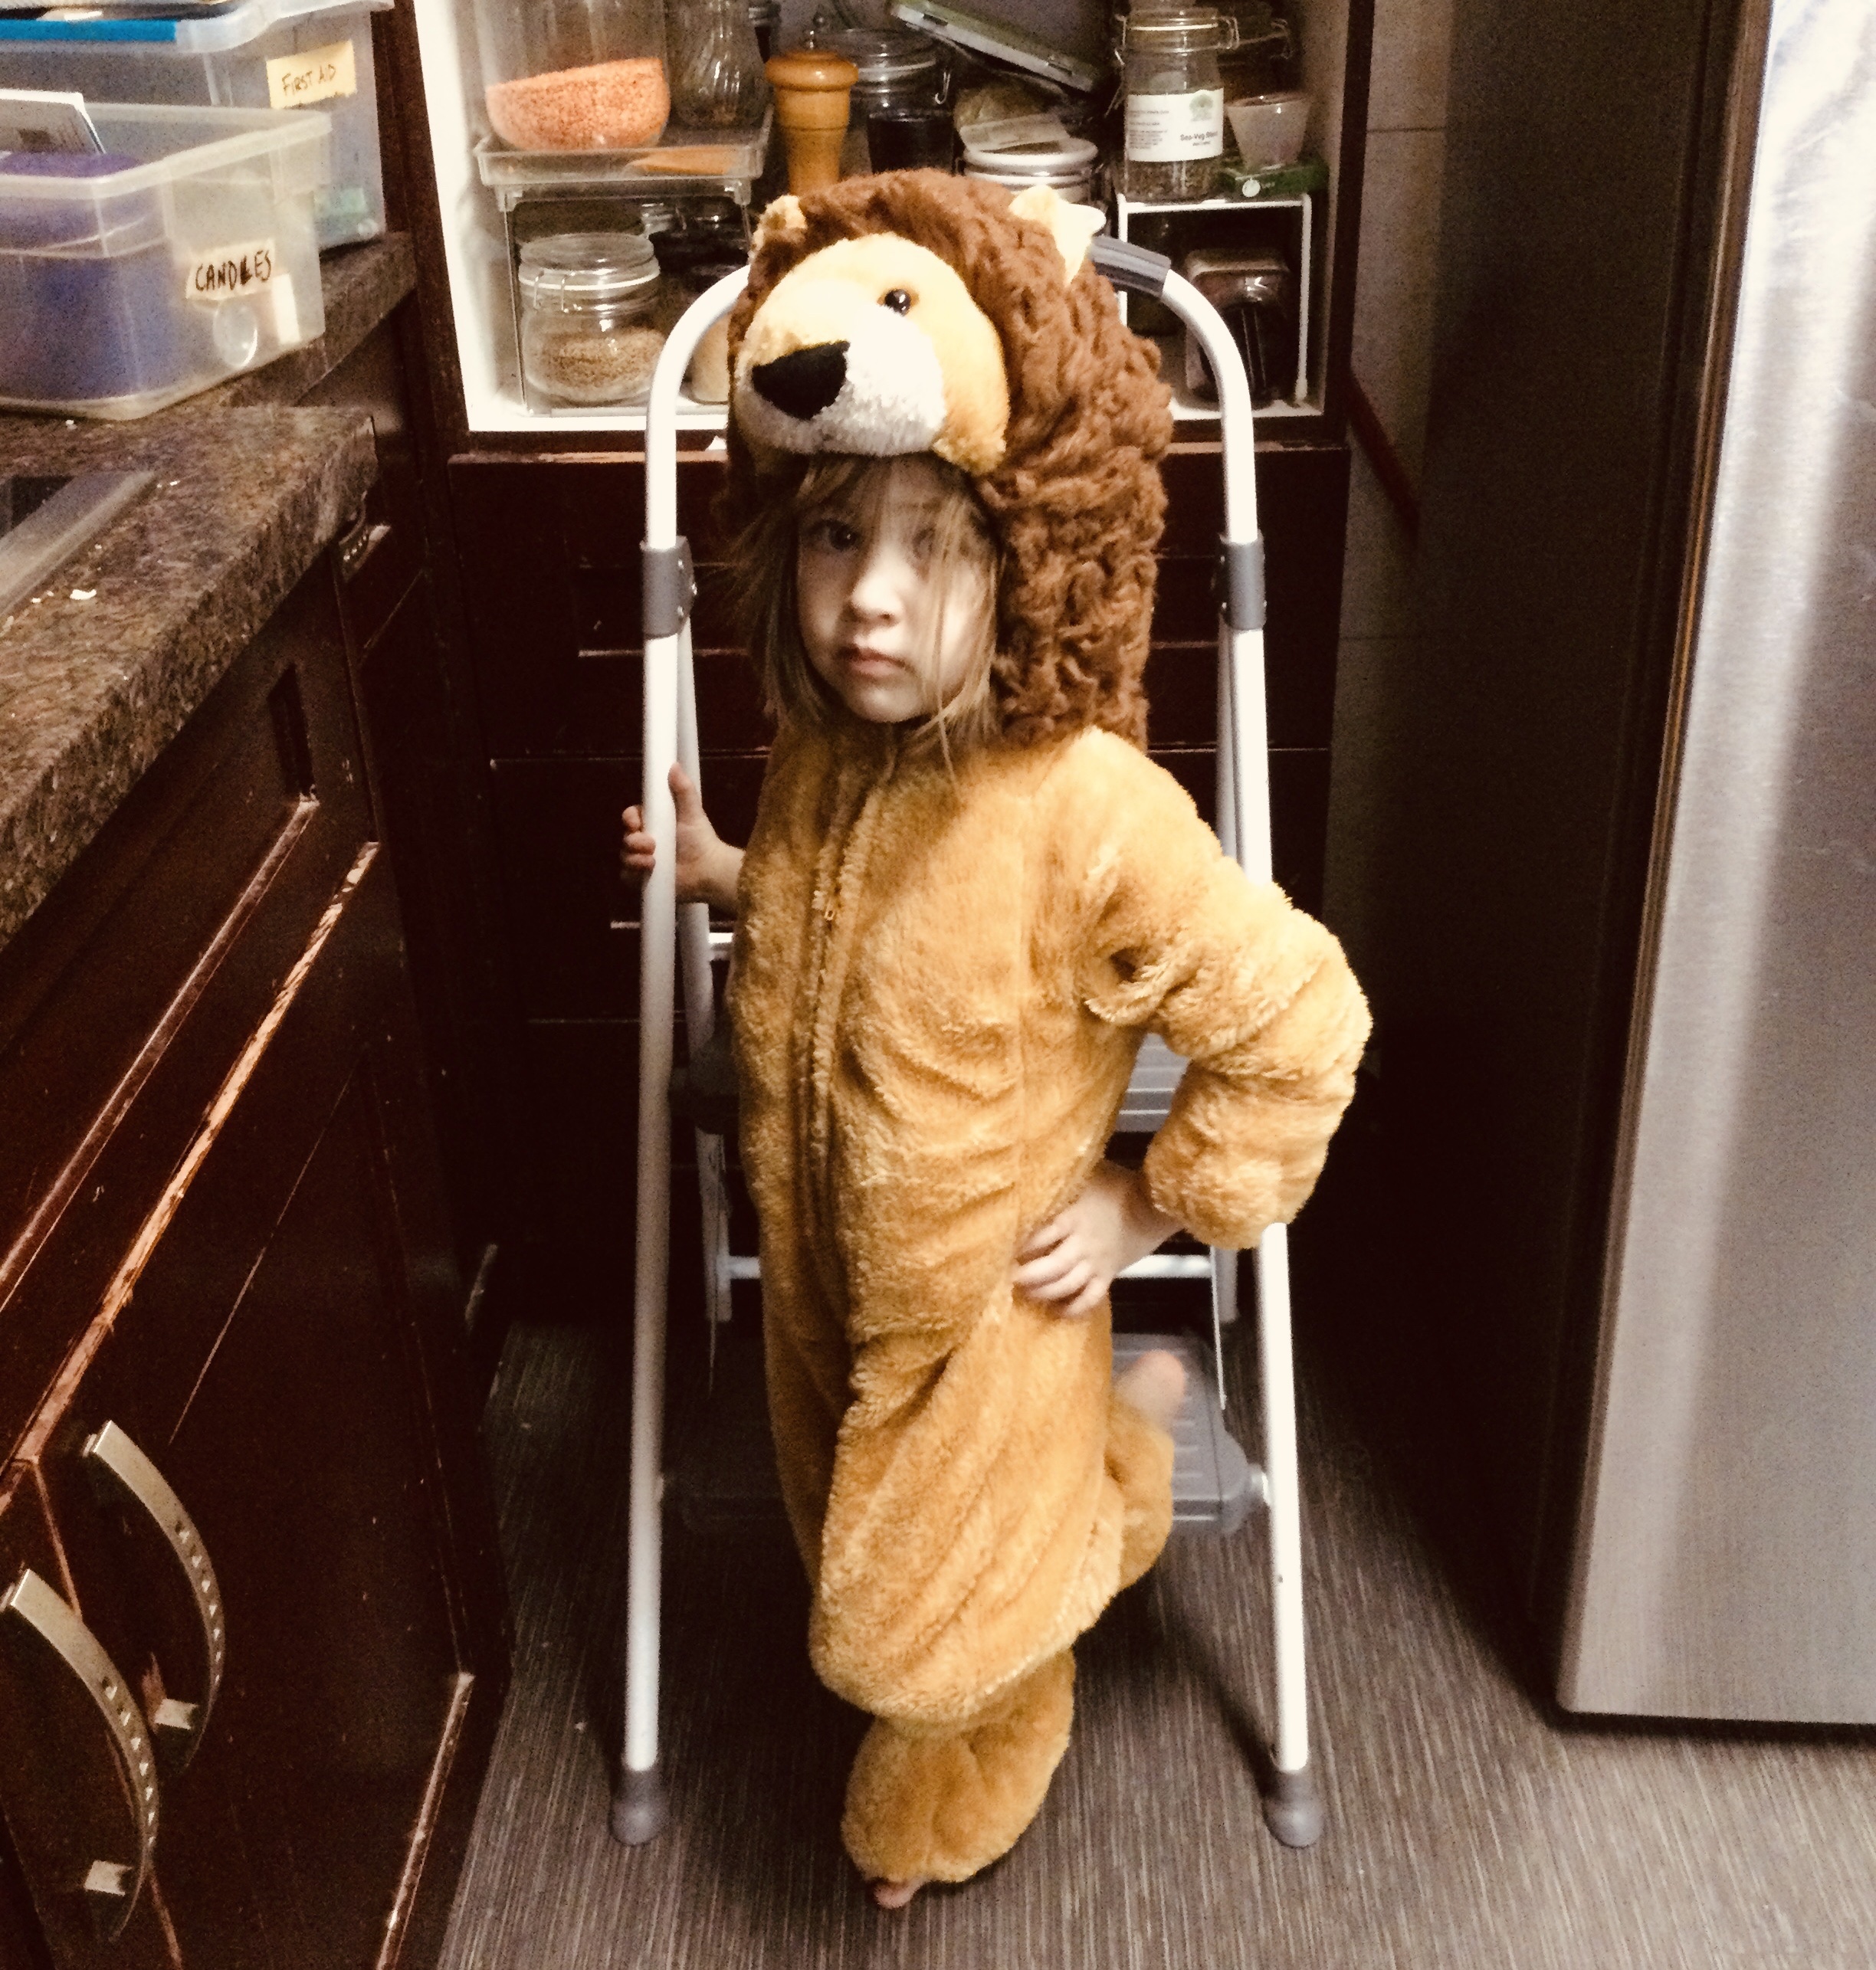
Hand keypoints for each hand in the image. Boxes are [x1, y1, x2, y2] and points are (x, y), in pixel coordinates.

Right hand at [622, 764, 743, 911]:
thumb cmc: (701, 839)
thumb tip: (674, 765)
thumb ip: (683, 790)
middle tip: (651, 844)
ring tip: (653, 860)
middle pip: (625, 837)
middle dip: (634, 840)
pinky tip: (650, 870)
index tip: (636, 822)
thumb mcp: (692, 812)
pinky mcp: (643, 880)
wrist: (708, 870)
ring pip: (624, 856)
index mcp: (654, 823)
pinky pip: (626, 876)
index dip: (630, 819)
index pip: (631, 817)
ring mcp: (642, 861)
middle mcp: (646, 841)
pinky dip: (634, 873)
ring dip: (634, 857)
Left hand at [1013, 1161, 1181, 1319]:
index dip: (1022, 1246)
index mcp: (1073, 1217)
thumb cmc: (1116, 1185)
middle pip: (1052, 1267)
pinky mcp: (1108, 1275)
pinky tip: (1058, 1310)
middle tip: (1009, 1278)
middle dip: (1028, 1276)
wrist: (1154, 1204)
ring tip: (1026, 1293)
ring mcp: (1096, 1263)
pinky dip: (1074, 1308)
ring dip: (1044, 1293)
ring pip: (1067, 1285)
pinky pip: (1090, 1298)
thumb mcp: (1086, 1177)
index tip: (1001, 1249)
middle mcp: (1082, 1243)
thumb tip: (1029, 1179)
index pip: (1042, 1235)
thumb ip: (1061, 1184)